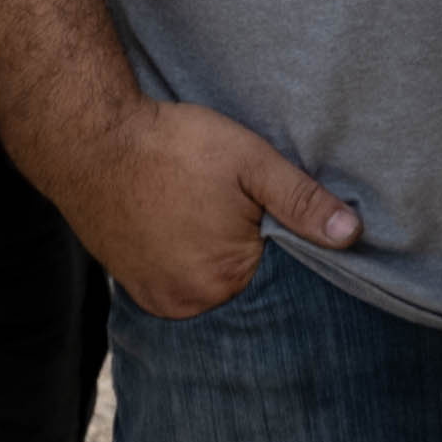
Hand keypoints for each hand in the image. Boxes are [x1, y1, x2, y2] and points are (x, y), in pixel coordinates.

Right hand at [38, 89, 358, 316]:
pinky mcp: (132, 285)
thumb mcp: (250, 162)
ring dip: (212, 256)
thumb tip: (352, 235)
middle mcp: (188, 302)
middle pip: (242, 280)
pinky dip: (183, 260)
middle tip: (227, 206)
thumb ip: (302, 201)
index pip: (279, 273)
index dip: (279, 238)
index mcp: (225, 279)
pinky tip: (179, 226)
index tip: (265, 209)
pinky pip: (176, 280)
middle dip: (247, 248)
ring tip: (200, 212)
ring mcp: (155, 297)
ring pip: (208, 281)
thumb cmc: (172, 146)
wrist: (89, 140)